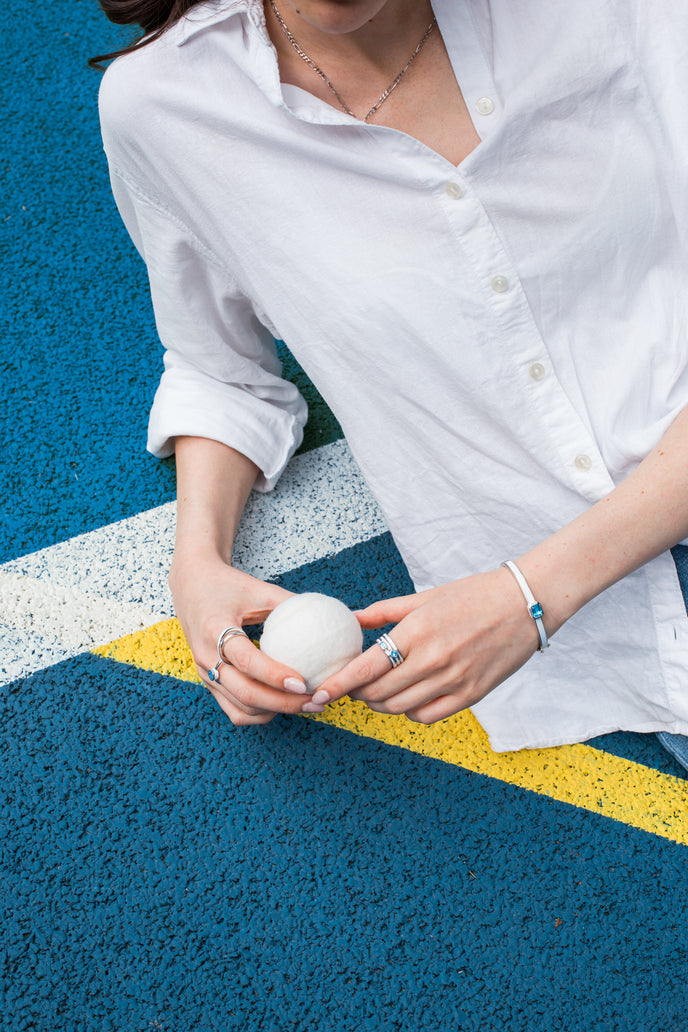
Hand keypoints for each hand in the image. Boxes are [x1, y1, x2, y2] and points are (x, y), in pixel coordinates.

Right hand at [169, 554, 319, 725]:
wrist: (191, 586)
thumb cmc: (228, 585)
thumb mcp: (260, 589)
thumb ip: (291, 604)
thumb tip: (328, 617)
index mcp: (215, 629)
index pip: (246, 661)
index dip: (275, 676)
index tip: (304, 683)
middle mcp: (205, 657)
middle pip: (245, 693)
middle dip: (284, 703)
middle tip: (316, 700)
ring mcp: (204, 673)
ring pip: (241, 707)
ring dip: (275, 711)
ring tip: (307, 704)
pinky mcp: (208, 682)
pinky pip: (234, 710)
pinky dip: (259, 713)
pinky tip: (283, 704)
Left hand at [313, 567, 542, 723]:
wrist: (525, 604)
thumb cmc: (473, 595)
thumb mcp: (425, 597)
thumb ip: (384, 612)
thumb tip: (351, 620)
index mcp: (417, 631)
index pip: (366, 667)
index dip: (337, 685)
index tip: (318, 694)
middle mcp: (433, 659)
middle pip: (378, 692)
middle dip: (356, 693)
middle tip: (348, 687)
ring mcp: (454, 680)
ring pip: (400, 708)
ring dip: (380, 704)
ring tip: (374, 692)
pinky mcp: (471, 695)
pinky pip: (427, 716)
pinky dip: (409, 712)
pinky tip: (406, 698)